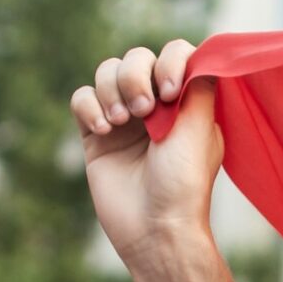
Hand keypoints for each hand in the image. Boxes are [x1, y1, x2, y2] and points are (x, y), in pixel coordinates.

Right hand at [71, 40, 224, 277]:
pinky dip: (88, 107)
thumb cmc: (183, 183)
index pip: (174, 54)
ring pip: (106, 73)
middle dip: (135, 76)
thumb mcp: (200, 129)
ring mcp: (124, 119)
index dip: (168, 62)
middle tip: (144, 110)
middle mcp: (156, 106)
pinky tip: (103, 130)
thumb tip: (200, 53)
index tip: (169, 91)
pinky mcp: (96, 135)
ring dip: (111, 91)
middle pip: (136, 58)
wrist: (154, 228)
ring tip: (120, 123)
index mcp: (187, 102)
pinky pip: (82, 99)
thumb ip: (199, 85)